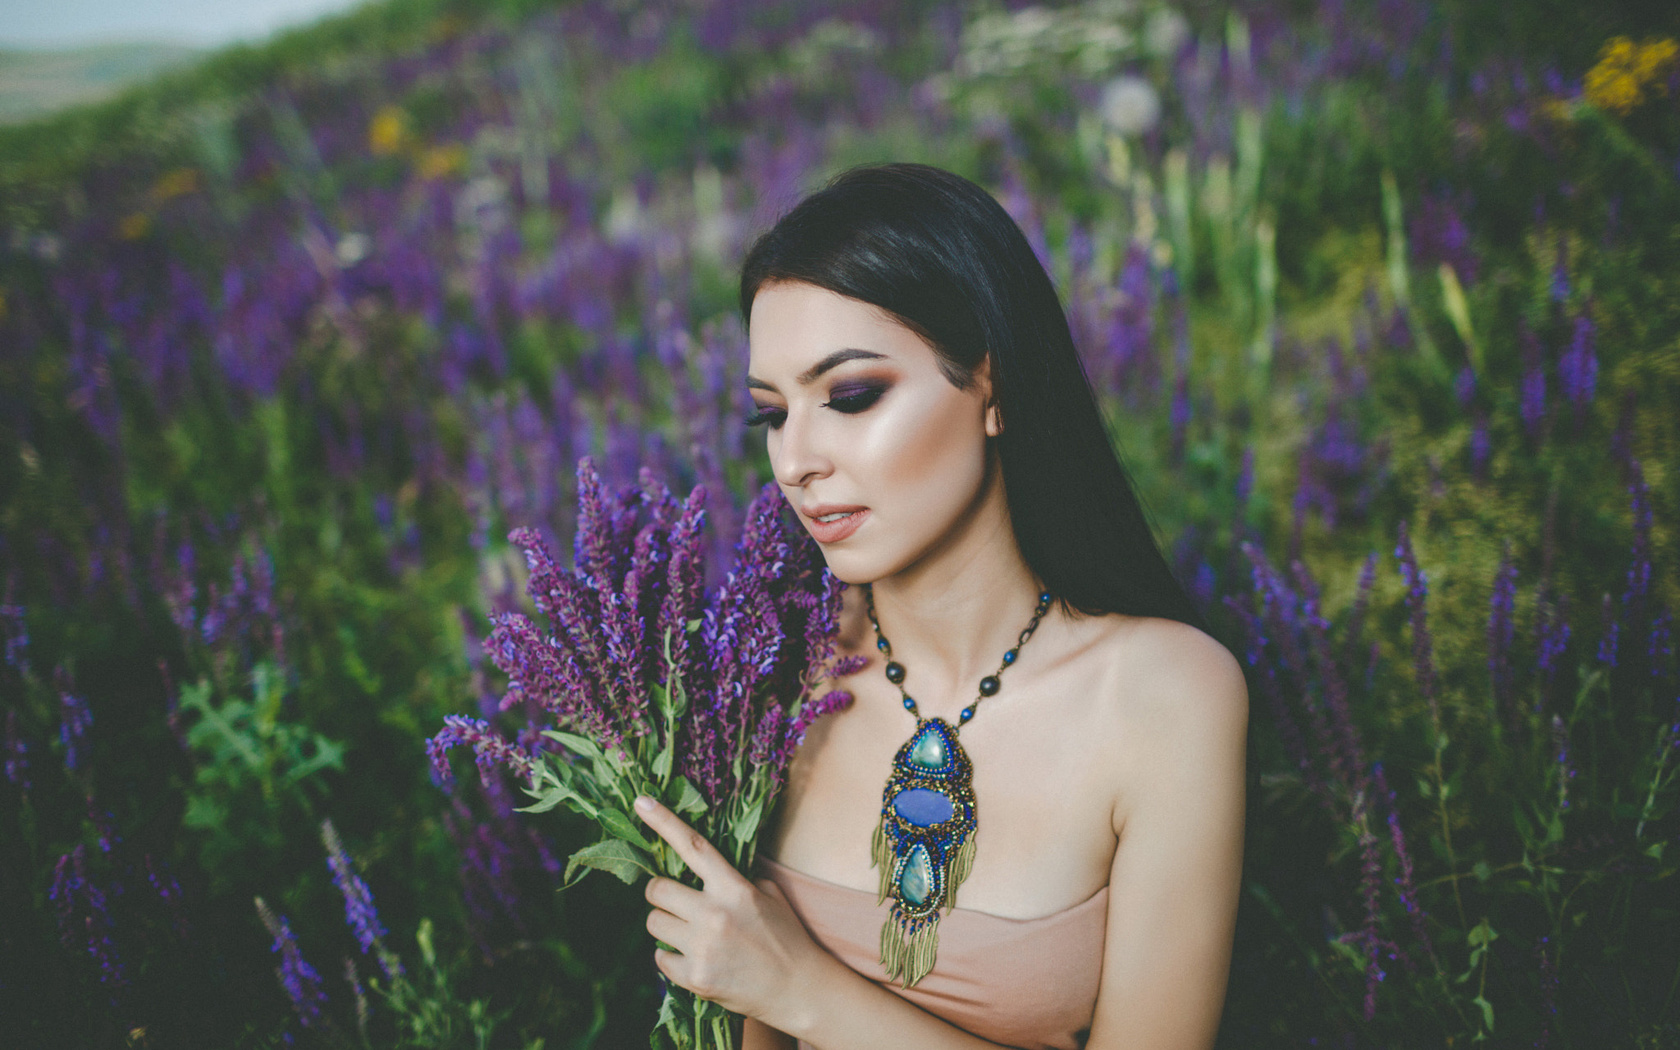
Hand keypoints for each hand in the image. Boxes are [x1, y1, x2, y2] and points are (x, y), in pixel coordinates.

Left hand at [634, 795, 822, 1023]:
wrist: (798, 990)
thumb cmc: (785, 938)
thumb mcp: (770, 896)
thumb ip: (735, 879)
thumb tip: (702, 867)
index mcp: (734, 888)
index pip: (692, 847)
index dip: (664, 821)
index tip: (641, 801)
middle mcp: (714, 914)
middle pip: (657, 888)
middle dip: (662, 893)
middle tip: (678, 903)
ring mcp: (702, 948)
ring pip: (653, 922)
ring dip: (665, 924)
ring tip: (690, 934)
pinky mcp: (694, 977)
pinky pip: (660, 957)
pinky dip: (671, 958)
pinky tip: (696, 960)